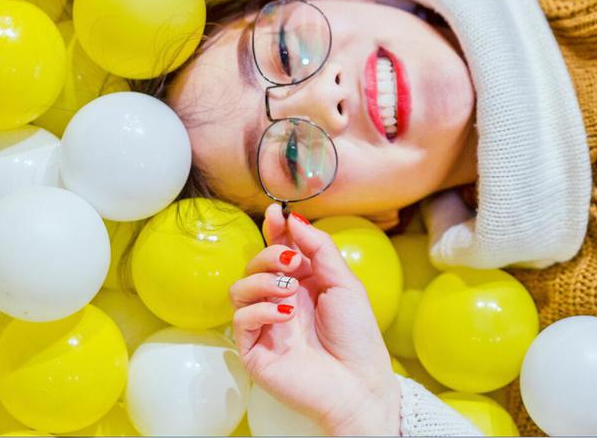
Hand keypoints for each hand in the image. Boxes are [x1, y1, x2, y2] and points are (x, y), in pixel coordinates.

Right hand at [231, 204, 400, 435]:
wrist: (358, 383)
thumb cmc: (357, 336)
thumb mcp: (344, 283)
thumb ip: (320, 250)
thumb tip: (295, 220)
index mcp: (304, 284)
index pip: (279, 250)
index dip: (274, 230)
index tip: (274, 213)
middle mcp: (281, 301)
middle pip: (255, 264)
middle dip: (270, 254)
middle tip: (292, 263)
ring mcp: (265, 325)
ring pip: (239, 289)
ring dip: (262, 280)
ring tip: (289, 290)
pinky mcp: (254, 350)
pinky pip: (240, 320)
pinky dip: (260, 310)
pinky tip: (285, 314)